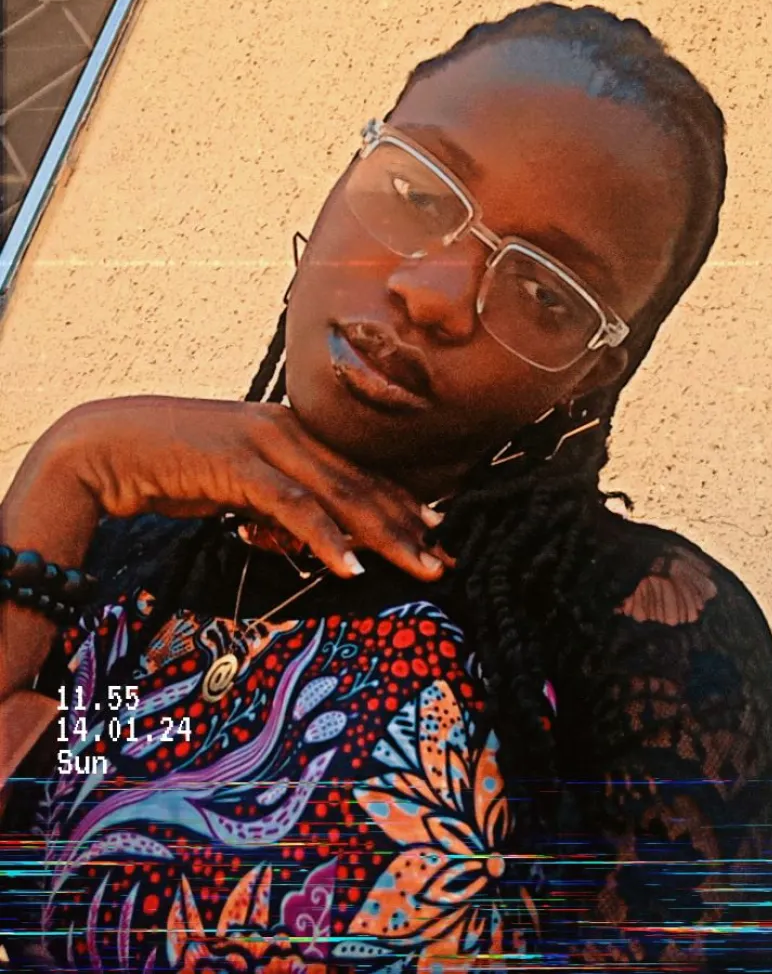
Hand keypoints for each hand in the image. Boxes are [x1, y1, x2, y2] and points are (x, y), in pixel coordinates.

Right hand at [52, 396, 446, 580]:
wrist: (104, 447)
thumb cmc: (167, 466)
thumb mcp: (232, 484)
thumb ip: (272, 501)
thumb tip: (308, 533)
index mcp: (287, 429)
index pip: (355, 468)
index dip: (397, 500)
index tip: (432, 532)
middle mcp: (284, 428)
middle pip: (359, 480)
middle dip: (405, 522)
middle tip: (443, 556)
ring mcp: (262, 441)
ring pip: (338, 490)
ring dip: (382, 533)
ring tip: (418, 565)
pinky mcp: (237, 462)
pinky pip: (292, 505)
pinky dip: (324, 537)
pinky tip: (348, 567)